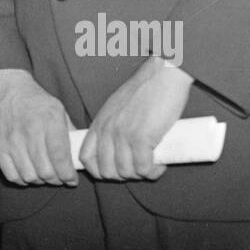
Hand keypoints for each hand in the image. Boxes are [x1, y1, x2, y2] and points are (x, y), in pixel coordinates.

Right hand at [0, 68, 77, 186]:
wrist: (5, 90)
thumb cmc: (34, 100)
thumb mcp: (58, 109)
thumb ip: (68, 132)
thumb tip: (76, 156)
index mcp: (50, 121)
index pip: (60, 157)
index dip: (68, 175)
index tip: (72, 180)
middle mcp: (30, 132)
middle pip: (45, 171)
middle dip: (56, 180)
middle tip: (60, 179)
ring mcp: (12, 141)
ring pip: (29, 176)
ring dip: (40, 181)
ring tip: (44, 177)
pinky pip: (11, 174)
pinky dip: (22, 180)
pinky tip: (29, 175)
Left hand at [79, 57, 192, 180]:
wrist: (163, 73)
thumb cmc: (146, 88)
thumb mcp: (117, 107)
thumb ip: (113, 125)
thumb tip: (119, 147)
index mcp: (99, 124)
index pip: (85, 158)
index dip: (99, 171)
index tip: (116, 171)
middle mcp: (107, 131)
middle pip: (105, 171)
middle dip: (124, 176)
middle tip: (140, 169)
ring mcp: (122, 135)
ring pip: (125, 172)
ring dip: (141, 175)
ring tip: (153, 166)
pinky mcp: (141, 138)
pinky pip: (143, 168)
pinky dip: (152, 171)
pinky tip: (160, 165)